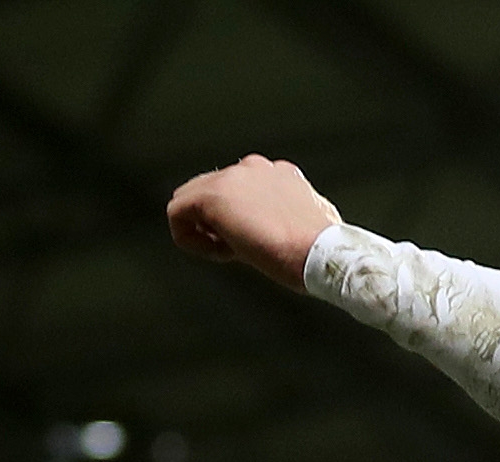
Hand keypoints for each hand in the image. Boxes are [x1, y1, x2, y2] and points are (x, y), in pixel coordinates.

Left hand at [167, 155, 339, 287]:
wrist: (321, 251)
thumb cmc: (322, 250)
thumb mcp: (308, 228)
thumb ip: (286, 220)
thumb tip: (279, 236)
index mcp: (278, 173)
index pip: (239, 190)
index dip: (240, 222)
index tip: (255, 244)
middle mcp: (253, 167)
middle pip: (210, 190)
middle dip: (217, 224)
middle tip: (238, 251)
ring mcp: (231, 178)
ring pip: (190, 200)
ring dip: (204, 231)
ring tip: (230, 253)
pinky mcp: (210, 196)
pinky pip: (177, 215)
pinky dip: (191, 241)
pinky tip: (219, 255)